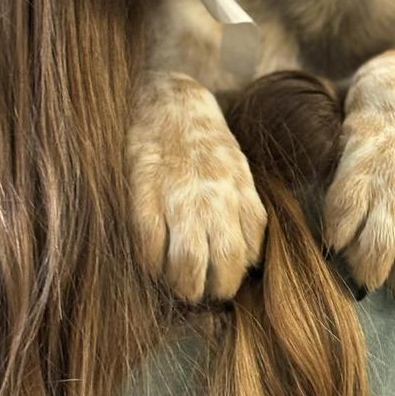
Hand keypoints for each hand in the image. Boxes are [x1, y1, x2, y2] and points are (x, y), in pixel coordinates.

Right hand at [125, 72, 266, 301]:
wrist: (169, 102)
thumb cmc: (205, 145)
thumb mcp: (238, 171)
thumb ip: (246, 210)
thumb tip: (251, 260)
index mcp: (238, 190)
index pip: (248, 249)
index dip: (237, 275)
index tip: (225, 279)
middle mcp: (212, 194)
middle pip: (223, 260)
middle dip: (215, 289)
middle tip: (204, 293)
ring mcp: (177, 193)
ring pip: (188, 260)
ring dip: (184, 285)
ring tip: (180, 287)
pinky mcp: (143, 191)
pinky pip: (150, 244)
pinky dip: (152, 264)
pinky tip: (153, 263)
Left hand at [324, 51, 394, 296]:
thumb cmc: (360, 126)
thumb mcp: (337, 144)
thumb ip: (332, 183)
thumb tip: (322, 233)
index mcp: (359, 164)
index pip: (345, 207)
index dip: (336, 238)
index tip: (330, 255)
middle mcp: (391, 181)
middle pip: (381, 240)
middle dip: (371, 270)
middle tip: (363, 287)